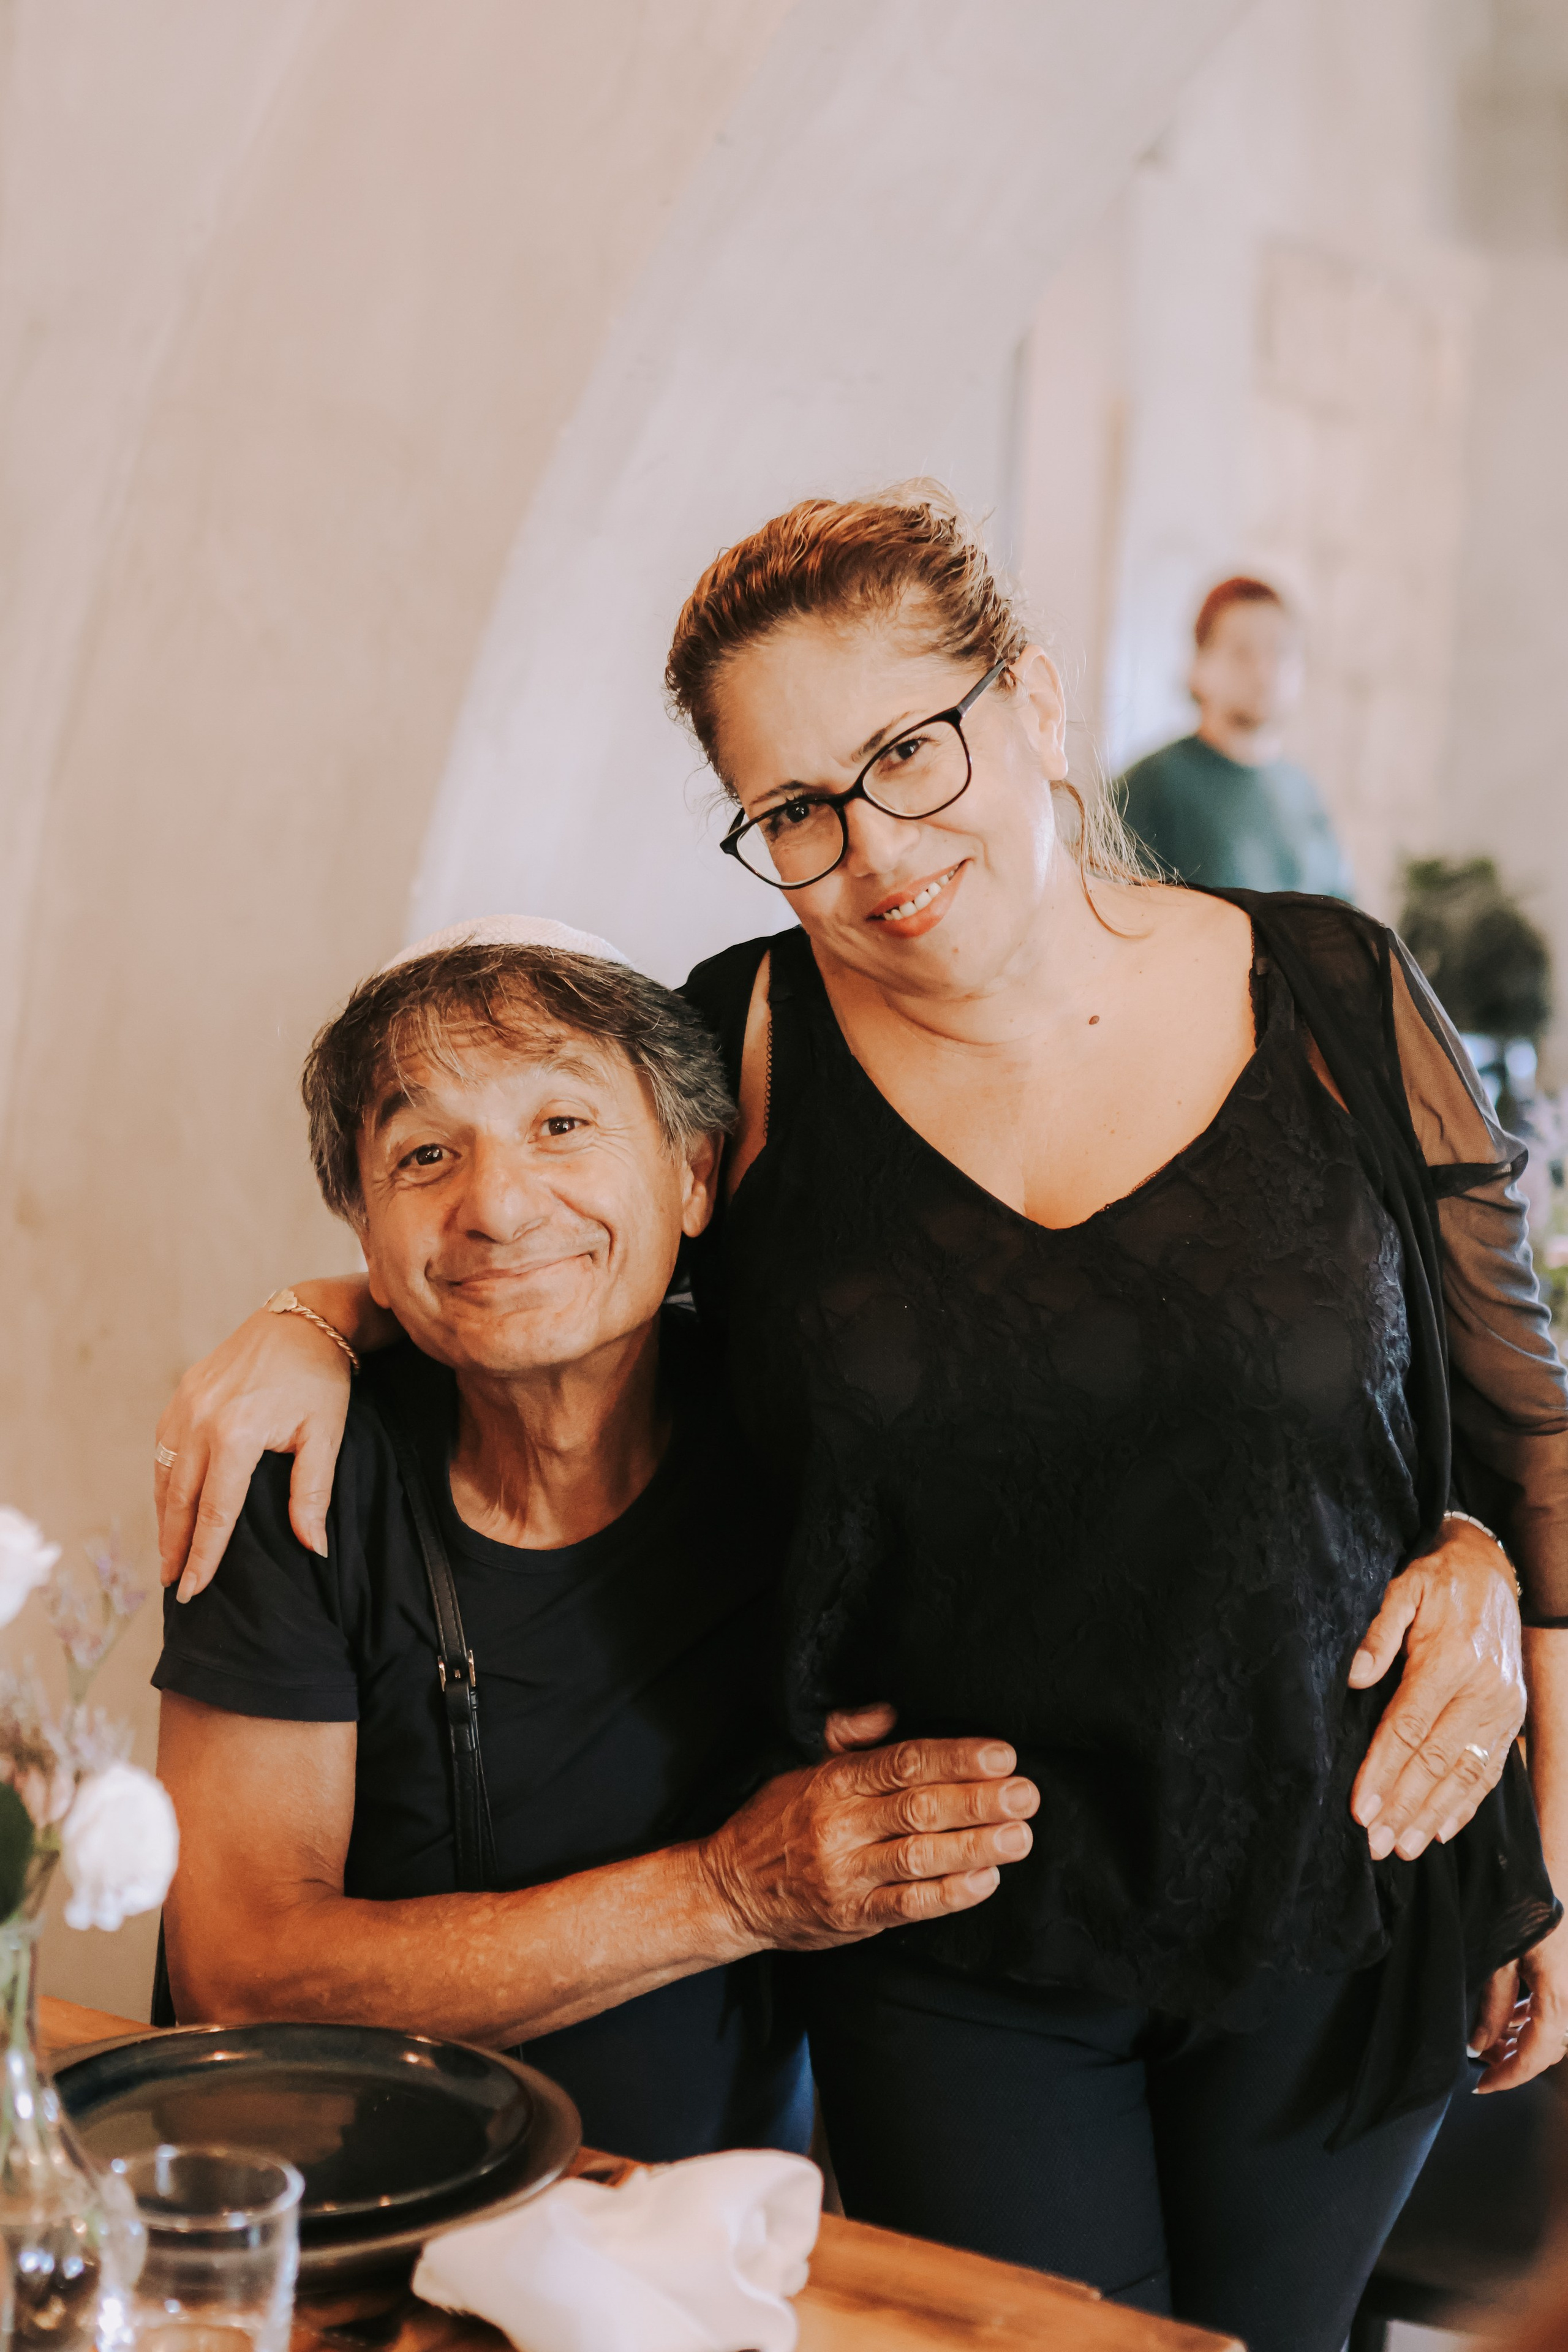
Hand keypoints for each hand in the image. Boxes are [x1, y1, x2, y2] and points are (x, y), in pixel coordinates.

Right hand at [155, 1307, 352, 1598]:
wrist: (303, 1320)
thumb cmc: (320, 1379)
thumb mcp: (326, 1435)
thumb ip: (313, 1493)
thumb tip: (314, 1548)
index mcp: (237, 1434)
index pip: (216, 1511)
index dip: (203, 1555)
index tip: (193, 1589)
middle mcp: (201, 1420)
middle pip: (180, 1498)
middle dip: (174, 1545)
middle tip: (171, 1584)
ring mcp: (186, 1404)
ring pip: (164, 1474)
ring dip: (164, 1516)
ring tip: (168, 1553)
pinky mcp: (182, 1392)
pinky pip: (164, 1446)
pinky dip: (163, 1479)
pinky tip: (170, 1502)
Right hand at [701, 1732, 1038, 1950]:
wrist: (729, 1890)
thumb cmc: (776, 1823)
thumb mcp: (803, 1767)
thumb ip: (849, 1737)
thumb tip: (889, 1710)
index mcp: (833, 1780)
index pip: (904, 1761)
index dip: (957, 1757)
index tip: (1002, 1754)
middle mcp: (839, 1824)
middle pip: (919, 1807)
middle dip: (979, 1800)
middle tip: (1026, 1794)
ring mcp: (845, 1873)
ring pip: (919, 1856)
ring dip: (975, 1845)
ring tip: (1020, 1836)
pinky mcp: (851, 1916)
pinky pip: (908, 1905)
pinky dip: (950, 1893)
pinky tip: (986, 1879)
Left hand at [1349, 1517, 1525, 1861]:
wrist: (1493, 1571)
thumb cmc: (1440, 1582)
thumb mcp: (1404, 1589)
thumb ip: (1380, 1632)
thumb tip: (1356, 1676)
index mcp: (1450, 1660)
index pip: (1408, 1728)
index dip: (1382, 1770)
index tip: (1359, 1806)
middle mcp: (1483, 1690)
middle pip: (1436, 1760)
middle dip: (1403, 1806)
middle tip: (1375, 1843)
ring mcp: (1502, 1708)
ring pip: (1465, 1774)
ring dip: (1432, 1815)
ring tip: (1402, 1847)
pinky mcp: (1511, 1717)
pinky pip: (1490, 1770)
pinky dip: (1467, 1804)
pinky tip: (1441, 1829)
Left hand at [1472, 1916, 1567, 2091]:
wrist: (1553, 1870)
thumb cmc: (1522, 1906)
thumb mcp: (1499, 1957)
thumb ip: (1491, 2005)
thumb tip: (1479, 2044)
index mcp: (1558, 1996)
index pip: (1536, 2055)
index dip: (1509, 2077)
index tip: (1482, 2086)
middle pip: (1546, 2048)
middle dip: (1513, 2061)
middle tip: (1480, 2065)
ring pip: (1549, 2030)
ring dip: (1519, 2040)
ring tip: (1486, 2039)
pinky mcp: (1565, 1975)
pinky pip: (1550, 2009)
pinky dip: (1528, 2019)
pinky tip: (1505, 2015)